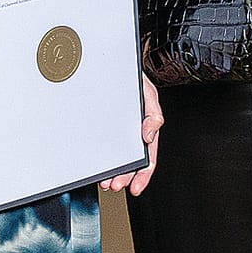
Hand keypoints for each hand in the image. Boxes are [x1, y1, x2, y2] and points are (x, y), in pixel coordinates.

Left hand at [103, 76, 164, 196]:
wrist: (116, 65)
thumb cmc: (134, 80)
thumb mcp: (148, 94)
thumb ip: (153, 116)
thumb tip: (148, 137)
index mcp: (147, 128)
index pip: (148, 158)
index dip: (143, 174)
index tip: (135, 187)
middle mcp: (133, 133)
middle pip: (131, 163)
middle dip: (124, 177)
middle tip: (114, 185)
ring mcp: (119, 131)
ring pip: (117, 158)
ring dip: (112, 172)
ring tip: (105, 181)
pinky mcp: (104, 127)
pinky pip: (103, 146)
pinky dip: (102, 159)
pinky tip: (98, 168)